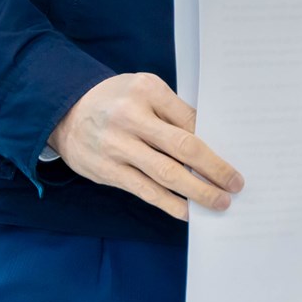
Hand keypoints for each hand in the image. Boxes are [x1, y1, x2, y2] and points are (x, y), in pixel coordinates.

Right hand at [46, 72, 242, 220]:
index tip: (235, 155)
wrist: (65, 112)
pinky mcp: (108, 171)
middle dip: (214, 168)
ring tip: (220, 202)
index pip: (190, 118)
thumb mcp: (143, 90)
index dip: (214, 139)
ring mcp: (118, 146)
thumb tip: (208, 140)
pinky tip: (188, 212)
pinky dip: (170, 204)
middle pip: (182, 146)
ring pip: (166, 174)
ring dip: (197, 192)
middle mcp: (132, 117)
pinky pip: (145, 191)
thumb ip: (172, 111)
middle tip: (236, 184)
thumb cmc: (117, 100)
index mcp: (147, 90)